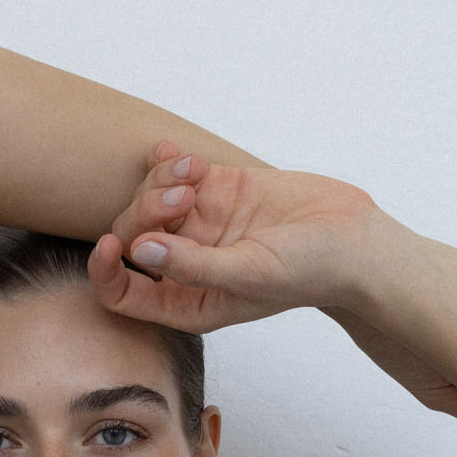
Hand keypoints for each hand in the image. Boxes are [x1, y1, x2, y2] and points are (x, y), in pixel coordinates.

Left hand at [87, 140, 378, 332]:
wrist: (351, 238)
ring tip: (198, 174)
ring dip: (161, 180)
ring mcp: (198, 226)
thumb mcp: (249, 274)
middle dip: (146, 211)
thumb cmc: (307, 271)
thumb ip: (192, 266)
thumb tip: (139, 249)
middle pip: (132, 236)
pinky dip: (170, 160)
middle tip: (186, 197)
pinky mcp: (215, 191)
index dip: (105, 270)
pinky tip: (184, 154)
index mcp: (186, 302)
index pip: (122, 294)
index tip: (110, 242)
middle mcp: (184, 266)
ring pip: (148, 199)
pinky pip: (173, 172)